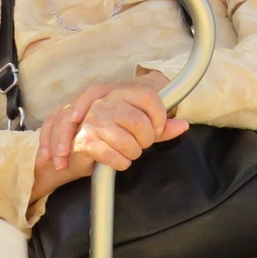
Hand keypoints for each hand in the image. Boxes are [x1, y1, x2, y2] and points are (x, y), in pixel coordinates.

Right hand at [32, 76, 186, 197]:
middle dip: (144, 142)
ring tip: (124, 154)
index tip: (157, 131)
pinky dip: (120, 164)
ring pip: (130, 144)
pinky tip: (115, 162)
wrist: (72, 152)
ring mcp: (94, 120)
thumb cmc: (107, 138)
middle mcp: (106, 103)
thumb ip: (160, 128)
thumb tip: (184, 125)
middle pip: (142, 124)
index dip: (160, 119)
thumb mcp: (136, 130)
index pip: (151, 98)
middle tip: (137, 147)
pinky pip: (115, 157)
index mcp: (120, 93)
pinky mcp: (85, 140)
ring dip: (131, 155)